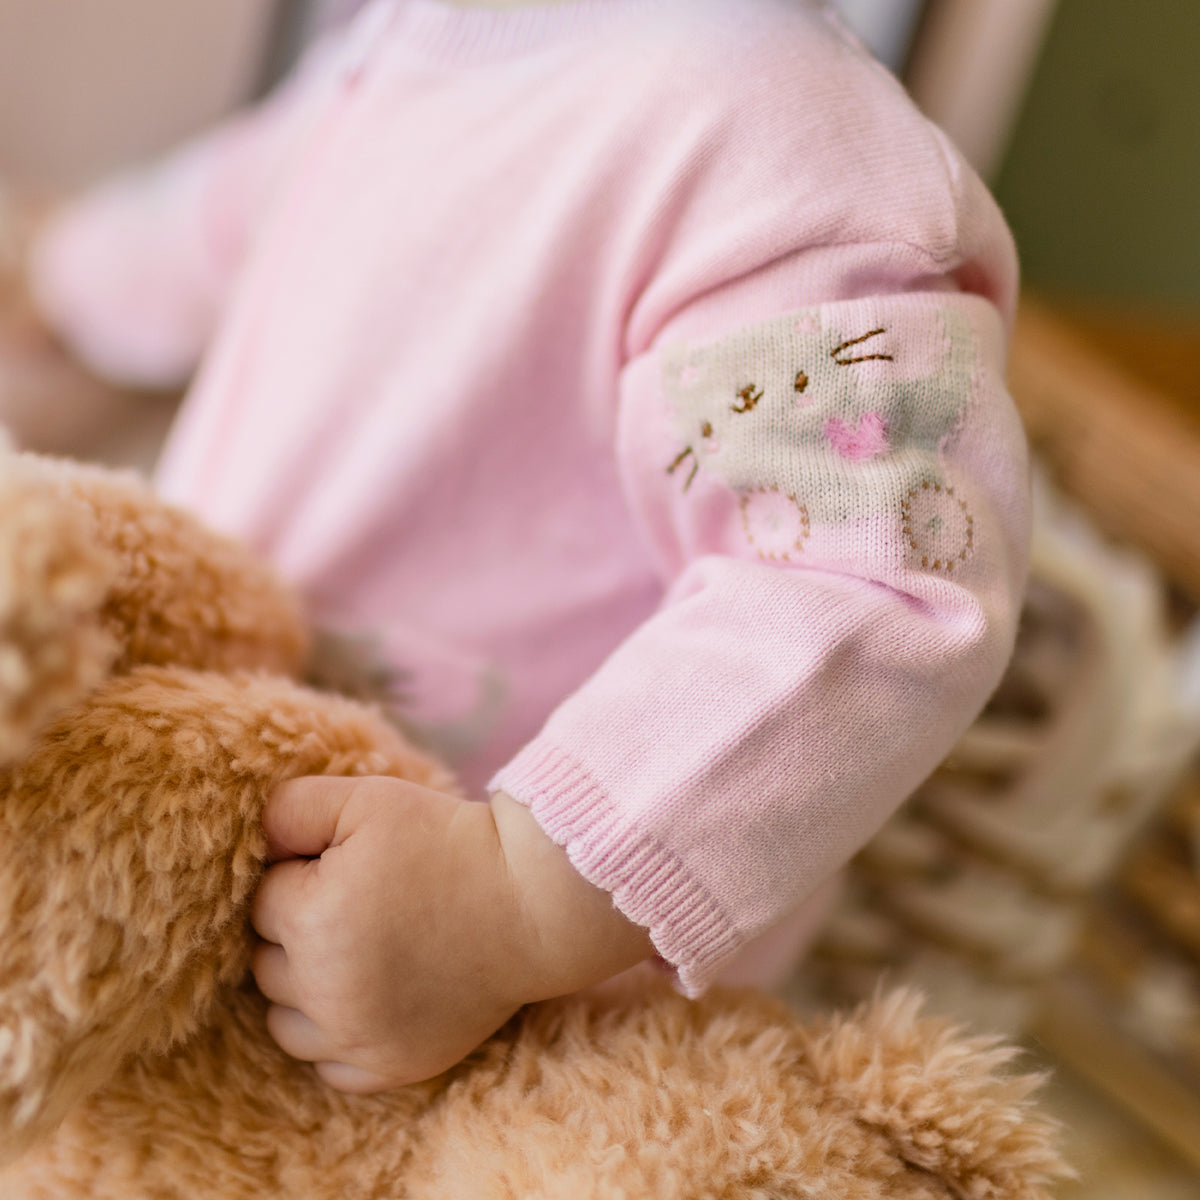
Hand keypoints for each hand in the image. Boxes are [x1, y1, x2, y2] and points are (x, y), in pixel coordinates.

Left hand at [250, 778, 652, 1092]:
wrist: (532, 900)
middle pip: (266, 963)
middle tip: (357, 900)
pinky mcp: (393, 1067)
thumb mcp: (367, 800)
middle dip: (298, 929)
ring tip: (358, 947)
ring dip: (304, 986)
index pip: (262, 901)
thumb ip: (289, 809)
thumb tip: (248, 839)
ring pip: (284, 1020)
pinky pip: (326, 1065)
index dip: (303, 873)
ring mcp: (360, 1038)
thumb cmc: (447, 842)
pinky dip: (334, 1034)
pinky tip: (366, 995)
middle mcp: (326, 991)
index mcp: (313, 920)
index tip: (349, 863)